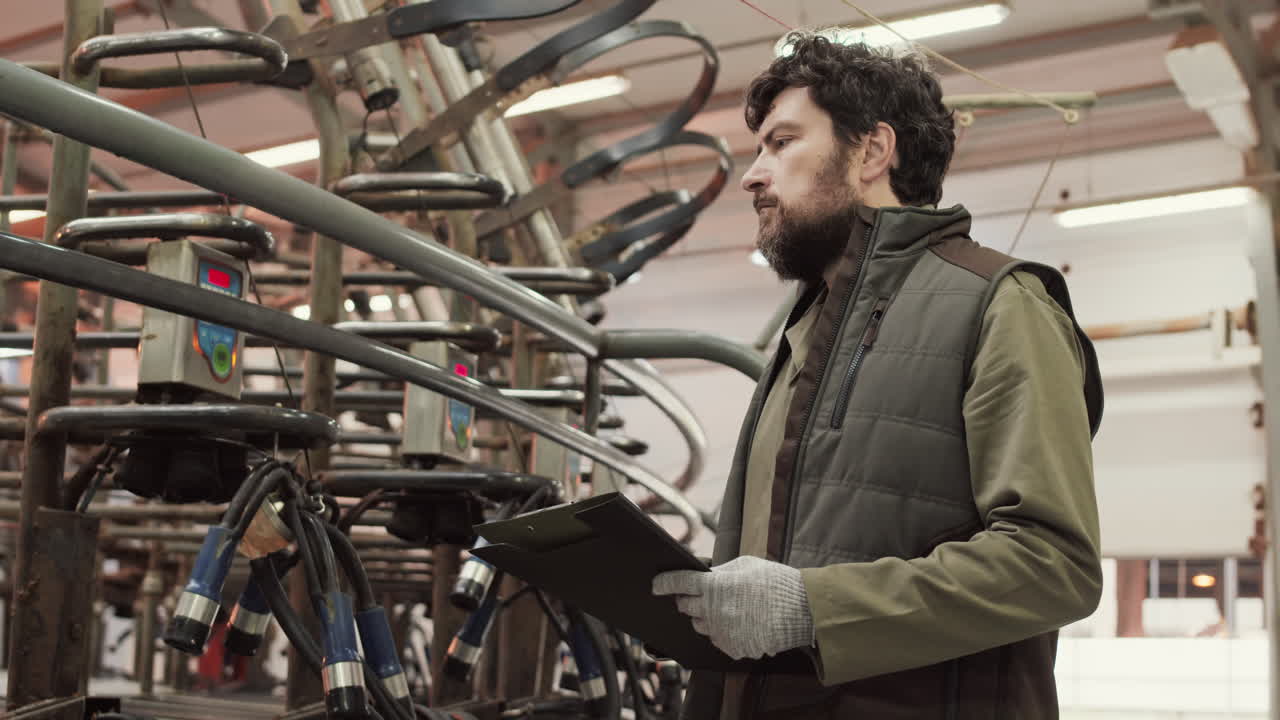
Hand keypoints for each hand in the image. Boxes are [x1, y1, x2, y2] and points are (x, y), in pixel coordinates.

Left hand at [652, 555, 813, 659]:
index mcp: (714, 586)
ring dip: (705, 616)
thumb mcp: (744, 566)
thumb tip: (701, 575)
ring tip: (728, 607)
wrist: (802, 610)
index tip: (655, 585)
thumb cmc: (775, 583)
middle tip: (703, 594)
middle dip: (688, 599)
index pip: (678, 584)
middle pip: (685, 606)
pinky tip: (740, 622)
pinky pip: (717, 639)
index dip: (663, 583)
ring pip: (699, 625)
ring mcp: (722, 632)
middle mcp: (713, 611)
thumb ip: (719, 572)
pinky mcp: (733, 648)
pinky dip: (722, 631)